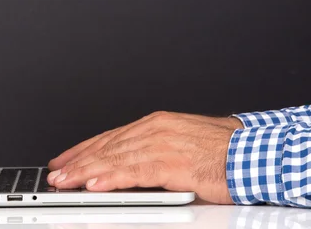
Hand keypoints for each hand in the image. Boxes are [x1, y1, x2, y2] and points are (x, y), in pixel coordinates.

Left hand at [47, 111, 242, 203]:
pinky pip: (134, 171)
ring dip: (85, 171)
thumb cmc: (223, 152)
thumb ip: (154, 153)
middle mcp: (155, 129)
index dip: (84, 150)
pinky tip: (94, 185)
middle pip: (107, 146)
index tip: (66, 160)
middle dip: (78, 161)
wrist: (254, 153)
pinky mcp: (172, 162)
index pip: (111, 136)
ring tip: (64, 182)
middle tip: (56, 174)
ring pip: (114, 158)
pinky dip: (110, 179)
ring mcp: (162, 143)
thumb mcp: (181, 144)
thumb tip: (131, 166)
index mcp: (157, 124)